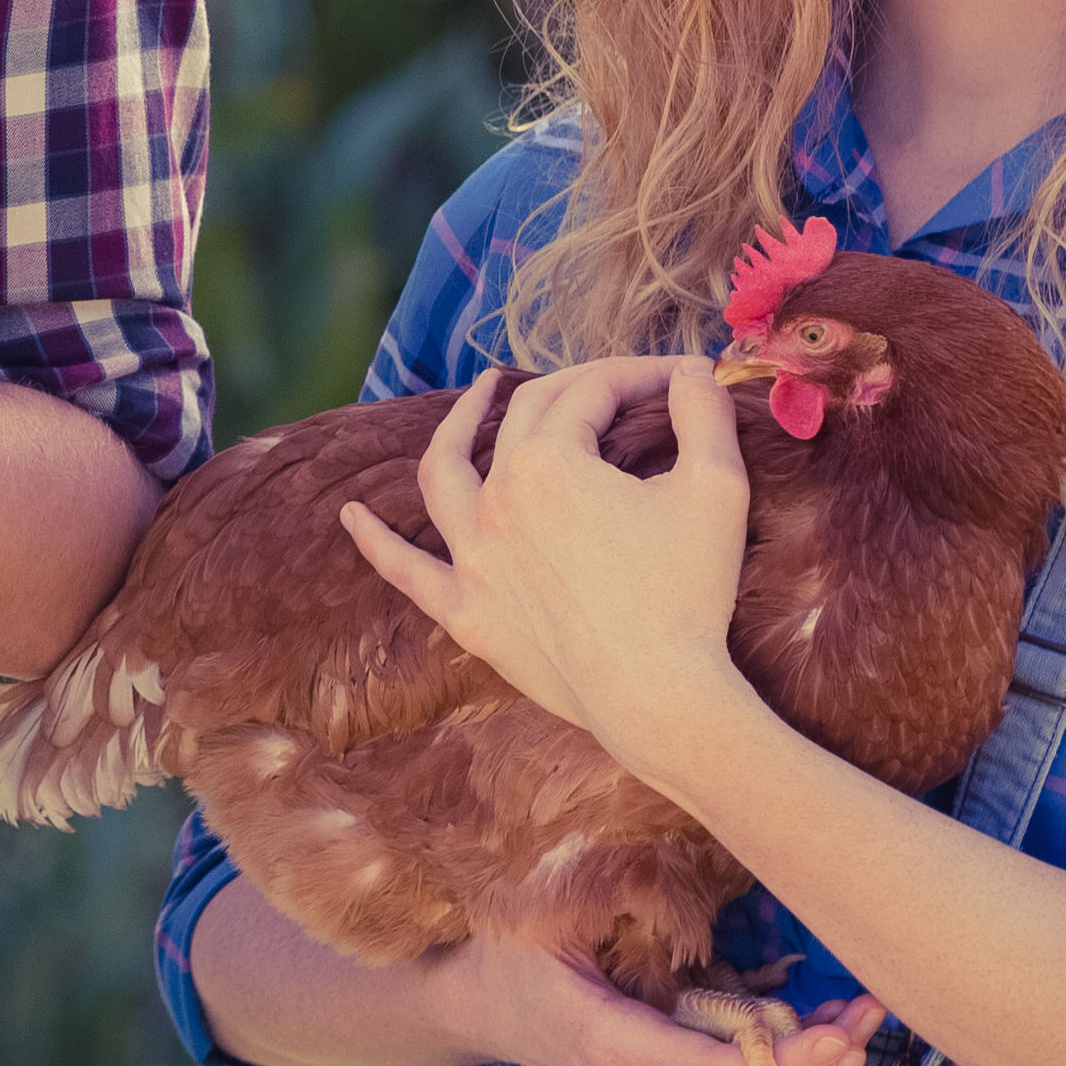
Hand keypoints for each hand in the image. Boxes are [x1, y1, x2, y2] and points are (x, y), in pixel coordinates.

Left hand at [336, 356, 764, 790]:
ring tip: (476, 397)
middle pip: (527, 418)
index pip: (592, 392)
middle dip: (577, 390)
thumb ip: (702, 412)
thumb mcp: (716, 487)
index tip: (682, 380)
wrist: (657, 696)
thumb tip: (694, 370)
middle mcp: (495, 499)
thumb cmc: (689, 591)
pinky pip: (406, 571)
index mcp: (550, 461)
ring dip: (456, 426)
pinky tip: (350, 517)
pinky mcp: (464, 612)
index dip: (641, 375)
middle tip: (617, 386)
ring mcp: (470, 557)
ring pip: (444, 473)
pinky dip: (376, 542)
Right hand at [440, 936, 886, 1065]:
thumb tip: (683, 859)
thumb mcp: (547, 910)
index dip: (783, 1064)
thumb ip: (614, 895)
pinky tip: (828, 1030)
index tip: (834, 1029)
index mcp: (611, 1041)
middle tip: (860, 1037)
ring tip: (860, 1030)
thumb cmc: (508, 951)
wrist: (474, 1006)